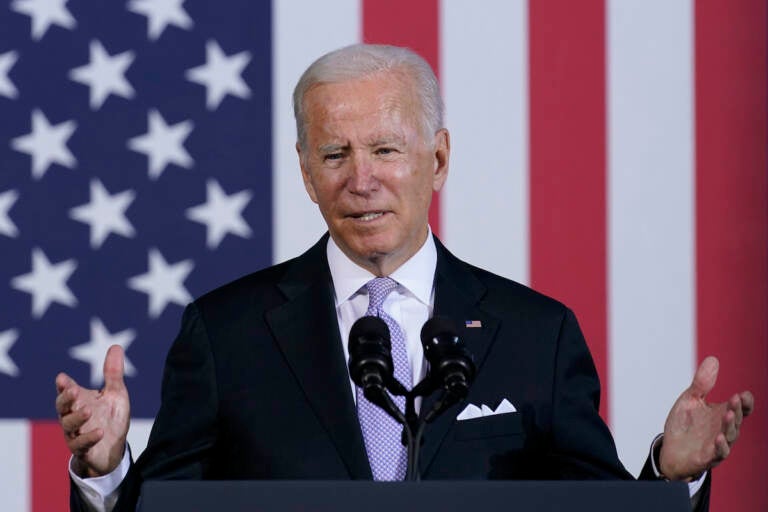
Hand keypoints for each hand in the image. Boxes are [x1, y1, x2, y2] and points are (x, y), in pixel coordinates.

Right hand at [55, 345, 130, 477]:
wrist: (113, 450)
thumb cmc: (110, 418)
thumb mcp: (115, 394)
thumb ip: (113, 373)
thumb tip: (115, 346)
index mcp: (79, 401)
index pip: (67, 391)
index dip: (63, 386)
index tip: (62, 378)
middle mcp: (73, 416)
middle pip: (62, 407)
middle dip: (65, 398)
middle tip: (73, 391)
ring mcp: (76, 433)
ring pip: (68, 425)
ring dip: (77, 417)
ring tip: (88, 410)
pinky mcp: (83, 450)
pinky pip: (81, 445)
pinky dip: (89, 438)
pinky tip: (100, 432)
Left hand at [659, 356, 753, 480]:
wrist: (670, 450)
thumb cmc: (685, 425)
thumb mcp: (690, 400)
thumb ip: (702, 383)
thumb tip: (713, 359)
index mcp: (721, 414)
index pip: (740, 408)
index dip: (745, 402)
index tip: (744, 394)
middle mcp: (723, 429)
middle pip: (736, 419)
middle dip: (737, 409)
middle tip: (735, 399)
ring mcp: (717, 444)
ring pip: (730, 435)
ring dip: (730, 425)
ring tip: (728, 413)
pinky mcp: (707, 457)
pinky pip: (718, 453)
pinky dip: (721, 446)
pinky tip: (719, 437)